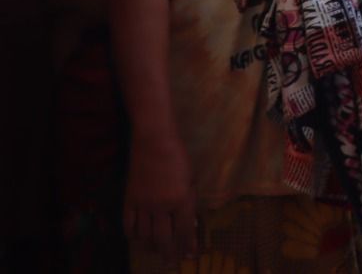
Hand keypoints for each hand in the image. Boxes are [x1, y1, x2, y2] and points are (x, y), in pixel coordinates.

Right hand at [124, 131, 197, 259]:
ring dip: (151, 247)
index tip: (190, 256)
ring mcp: (143, 204)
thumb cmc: (178, 158)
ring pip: (145, 235)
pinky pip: (128, 225)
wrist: (154, 142)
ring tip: (156, 252)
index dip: (188, 245)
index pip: (185, 230)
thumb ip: (190, 203)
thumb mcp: (191, 180)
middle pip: (164, 238)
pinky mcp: (129, 200)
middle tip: (171, 262)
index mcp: (181, 199)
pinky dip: (132, 235)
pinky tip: (137, 239)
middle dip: (169, 253)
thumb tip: (190, 225)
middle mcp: (162, 205)